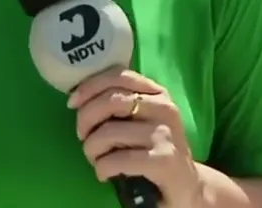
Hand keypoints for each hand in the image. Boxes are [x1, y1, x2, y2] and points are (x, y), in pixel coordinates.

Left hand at [68, 68, 202, 207]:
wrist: (188, 185)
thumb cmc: (156, 149)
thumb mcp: (142, 120)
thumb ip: (120, 103)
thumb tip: (78, 97)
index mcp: (157, 93)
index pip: (119, 76)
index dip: (90, 86)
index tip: (72, 102)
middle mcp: (164, 108)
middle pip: (110, 101)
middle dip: (86, 119)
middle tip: (83, 137)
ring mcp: (164, 134)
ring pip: (108, 132)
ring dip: (91, 148)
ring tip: (95, 159)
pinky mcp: (163, 161)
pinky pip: (117, 159)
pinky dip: (102, 168)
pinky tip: (104, 174)